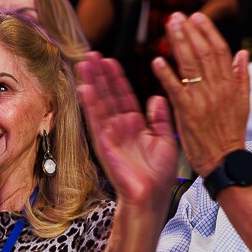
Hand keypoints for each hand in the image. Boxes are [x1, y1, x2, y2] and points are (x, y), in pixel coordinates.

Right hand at [77, 53, 177, 209]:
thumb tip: (156, 97)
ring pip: (100, 104)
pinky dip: (90, 104)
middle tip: (92, 55)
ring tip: (85, 64)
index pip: (124, 96)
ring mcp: (111, 135)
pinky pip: (96, 121)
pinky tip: (85, 88)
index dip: (117, 78)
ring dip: (92, 83)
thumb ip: (161, 118)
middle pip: (108, 95)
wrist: (153, 196)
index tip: (110, 61)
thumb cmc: (160, 176)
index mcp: (136, 125)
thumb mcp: (167, 140)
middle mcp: (121, 128)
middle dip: (100, 75)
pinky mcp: (104, 144)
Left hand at [151, 12, 250, 176]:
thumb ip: (241, 77)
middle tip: (177, 16)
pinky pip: (176, 89)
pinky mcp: (189, 113)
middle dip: (190, 31)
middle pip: (204, 53)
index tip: (196, 17)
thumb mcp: (243, 103)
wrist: (225, 161)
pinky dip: (166, 74)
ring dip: (178, 43)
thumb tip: (242, 53)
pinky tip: (157, 61)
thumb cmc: (230, 134)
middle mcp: (218, 89)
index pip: (219, 50)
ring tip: (169, 26)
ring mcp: (203, 100)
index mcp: (231, 85)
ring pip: (191, 65)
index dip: (207, 32)